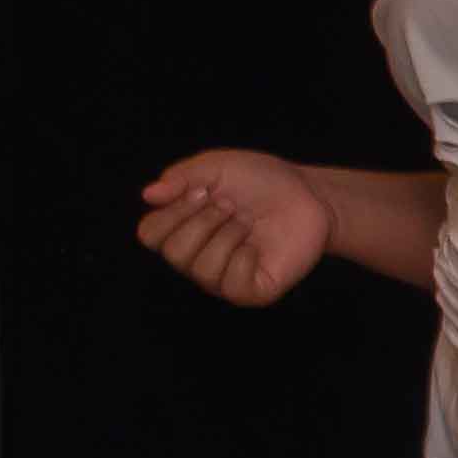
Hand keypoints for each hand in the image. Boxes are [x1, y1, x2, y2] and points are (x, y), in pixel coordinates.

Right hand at [139, 148, 330, 305]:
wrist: (309, 194)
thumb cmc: (262, 181)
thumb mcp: (218, 167)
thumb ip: (181, 177)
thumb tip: (148, 195)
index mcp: (184, 229)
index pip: (150, 234)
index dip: (171, 212)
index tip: (201, 191)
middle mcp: (198, 258)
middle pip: (174, 253)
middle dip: (203, 221)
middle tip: (230, 206)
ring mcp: (223, 278)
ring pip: (202, 269)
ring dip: (227, 235)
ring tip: (246, 224)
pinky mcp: (251, 291)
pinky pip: (231, 284)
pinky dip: (245, 258)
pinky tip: (257, 246)